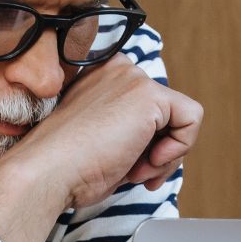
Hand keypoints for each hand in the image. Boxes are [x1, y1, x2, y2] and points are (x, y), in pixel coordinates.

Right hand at [6, 54, 202, 208]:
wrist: (48, 172)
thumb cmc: (67, 167)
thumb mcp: (104, 141)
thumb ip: (132, 132)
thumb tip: (167, 144)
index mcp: (101, 76)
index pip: (146, 108)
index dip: (145, 142)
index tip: (125, 164)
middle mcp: (118, 69)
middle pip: (165, 112)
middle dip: (157, 150)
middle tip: (132, 172)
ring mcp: (133, 78)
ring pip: (180, 117)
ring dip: (164, 155)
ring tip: (133, 169)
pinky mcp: (149, 95)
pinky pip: (192, 119)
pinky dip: (180, 148)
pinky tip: (150, 159)